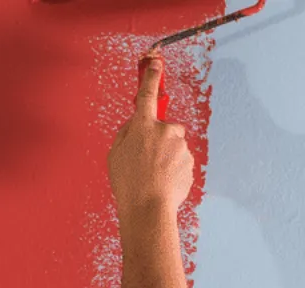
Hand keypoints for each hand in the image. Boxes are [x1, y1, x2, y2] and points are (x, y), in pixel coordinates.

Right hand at [106, 54, 194, 221]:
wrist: (148, 207)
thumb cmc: (128, 183)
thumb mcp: (115, 154)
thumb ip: (126, 134)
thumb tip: (135, 126)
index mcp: (143, 126)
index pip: (147, 94)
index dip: (151, 76)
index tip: (155, 63)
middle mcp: (165, 131)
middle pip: (166, 127)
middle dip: (160, 139)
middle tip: (147, 159)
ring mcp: (180, 147)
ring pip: (174, 147)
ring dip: (166, 158)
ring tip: (152, 177)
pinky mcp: (190, 163)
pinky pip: (181, 163)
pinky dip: (173, 171)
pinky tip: (162, 184)